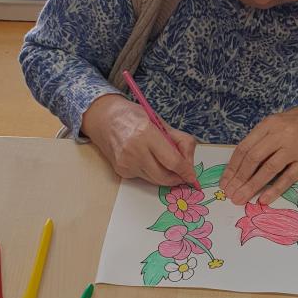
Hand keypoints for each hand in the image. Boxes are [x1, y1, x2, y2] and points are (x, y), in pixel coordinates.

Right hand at [82, 94, 197, 186]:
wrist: (104, 119)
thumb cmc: (134, 117)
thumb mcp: (160, 122)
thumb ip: (179, 140)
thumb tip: (190, 162)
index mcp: (146, 133)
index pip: (173, 161)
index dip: (186, 171)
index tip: (192, 177)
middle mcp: (134, 150)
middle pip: (164, 176)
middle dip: (177, 178)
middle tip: (184, 175)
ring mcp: (126, 163)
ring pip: (155, 180)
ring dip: (165, 176)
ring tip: (166, 163)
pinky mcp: (121, 171)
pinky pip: (144, 177)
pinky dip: (151, 172)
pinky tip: (147, 159)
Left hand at [221, 105, 297, 206]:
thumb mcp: (278, 121)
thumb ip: (261, 137)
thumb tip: (240, 162)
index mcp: (270, 124)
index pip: (244, 148)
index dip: (232, 167)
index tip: (224, 182)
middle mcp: (281, 134)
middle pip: (253, 159)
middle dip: (238, 179)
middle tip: (230, 194)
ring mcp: (295, 148)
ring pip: (268, 170)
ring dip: (252, 186)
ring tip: (240, 199)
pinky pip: (288, 178)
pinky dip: (275, 190)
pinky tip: (264, 200)